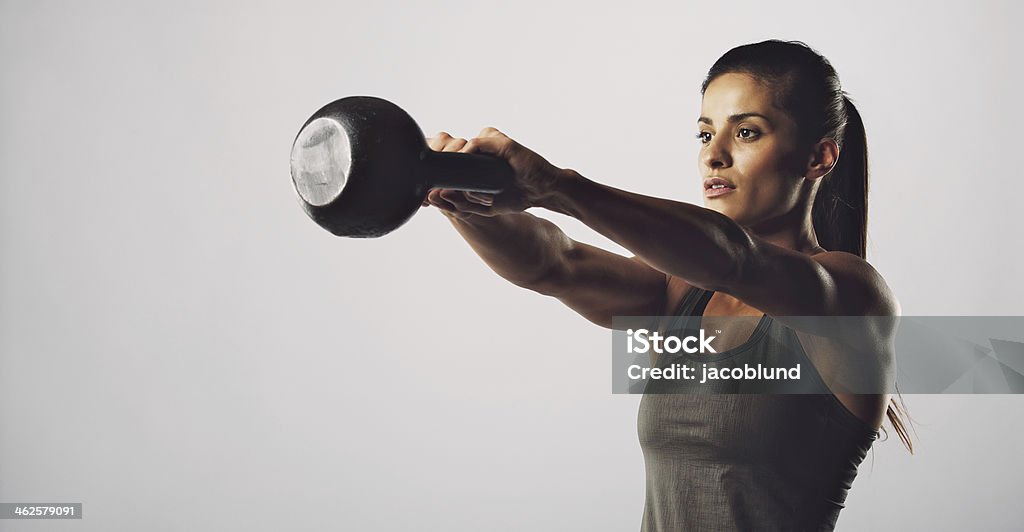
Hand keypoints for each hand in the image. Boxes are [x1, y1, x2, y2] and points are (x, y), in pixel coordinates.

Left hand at [421, 128, 565, 217]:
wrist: (543, 191)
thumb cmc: (516, 196)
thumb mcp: (483, 207)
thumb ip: (460, 204)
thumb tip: (435, 197)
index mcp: (471, 160)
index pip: (443, 157)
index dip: (431, 171)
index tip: (423, 191)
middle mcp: (478, 148)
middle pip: (445, 149)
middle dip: (435, 169)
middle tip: (429, 189)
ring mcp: (489, 143)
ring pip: (457, 147)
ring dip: (450, 166)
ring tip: (447, 185)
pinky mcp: (500, 142)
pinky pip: (476, 143)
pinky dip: (467, 157)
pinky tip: (465, 172)